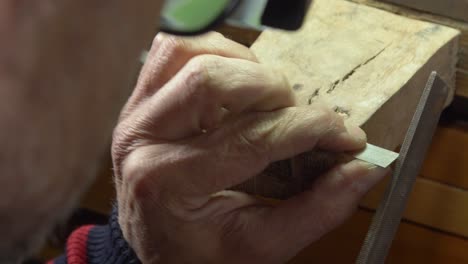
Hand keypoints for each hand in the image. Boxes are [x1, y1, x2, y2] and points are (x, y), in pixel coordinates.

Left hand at [112, 32, 387, 263]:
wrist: (152, 242)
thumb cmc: (199, 249)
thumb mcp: (259, 245)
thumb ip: (316, 210)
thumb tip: (363, 168)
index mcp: (167, 183)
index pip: (250, 138)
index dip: (310, 129)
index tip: (345, 136)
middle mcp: (142, 139)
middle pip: (212, 82)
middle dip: (274, 94)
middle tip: (297, 121)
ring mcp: (137, 111)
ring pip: (193, 56)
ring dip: (245, 69)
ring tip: (266, 103)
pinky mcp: (142, 95)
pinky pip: (177, 49)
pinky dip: (218, 55)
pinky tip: (238, 84)